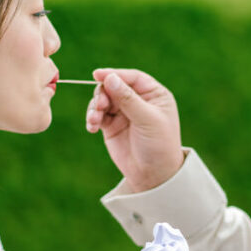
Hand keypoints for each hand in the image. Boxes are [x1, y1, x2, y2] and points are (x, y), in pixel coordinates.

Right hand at [85, 69, 183, 191]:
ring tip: (94, 120)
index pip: (132, 78)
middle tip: (99, 106)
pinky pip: (97, 115)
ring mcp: (124, 113)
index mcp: (154, 94)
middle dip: (102, 94)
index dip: (115, 74)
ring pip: (103, 100)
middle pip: (113, 86)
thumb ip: (128, 98)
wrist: (153, 175)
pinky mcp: (111, 126)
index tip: (97, 75)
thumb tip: (109, 78)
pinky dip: (92, 118)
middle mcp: (138, 101)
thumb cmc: (159, 145)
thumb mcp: (147, 119)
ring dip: (95, 107)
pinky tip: (92, 127)